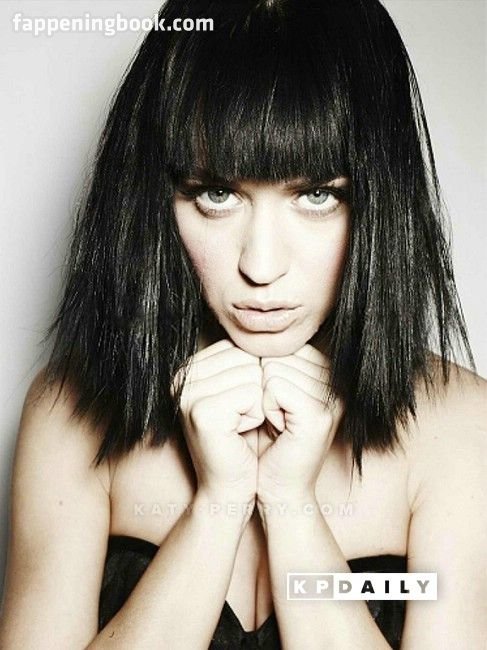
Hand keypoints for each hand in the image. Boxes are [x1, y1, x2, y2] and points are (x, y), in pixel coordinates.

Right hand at [171, 339, 263, 507]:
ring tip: (239, 426)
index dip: (253, 377)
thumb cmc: (241, 441)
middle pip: (247, 358)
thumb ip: (243, 360)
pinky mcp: (203, 412)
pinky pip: (253, 394)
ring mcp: (188, 393)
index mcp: (188, 367)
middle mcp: (182, 376)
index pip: (240, 347)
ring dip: (258, 404)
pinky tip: (239, 433)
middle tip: (240, 420)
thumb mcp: (240, 391)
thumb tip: (268, 328)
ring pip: (253, 374)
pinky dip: (257, 416)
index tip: (239, 407)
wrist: (229, 488)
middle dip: (256, 390)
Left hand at [256, 344, 341, 504]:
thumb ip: (276, 361)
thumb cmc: (269, 441)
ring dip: (264, 399)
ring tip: (278, 423)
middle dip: (265, 386)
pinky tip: (277, 428)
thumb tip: (258, 329)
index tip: (277, 405)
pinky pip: (274, 387)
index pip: (283, 345)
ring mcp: (332, 398)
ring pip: (273, 368)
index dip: (267, 374)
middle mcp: (337, 382)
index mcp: (330, 372)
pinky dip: (265, 408)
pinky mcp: (319, 415)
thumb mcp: (274, 393)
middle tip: (277, 417)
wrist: (278, 487)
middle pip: (277, 354)